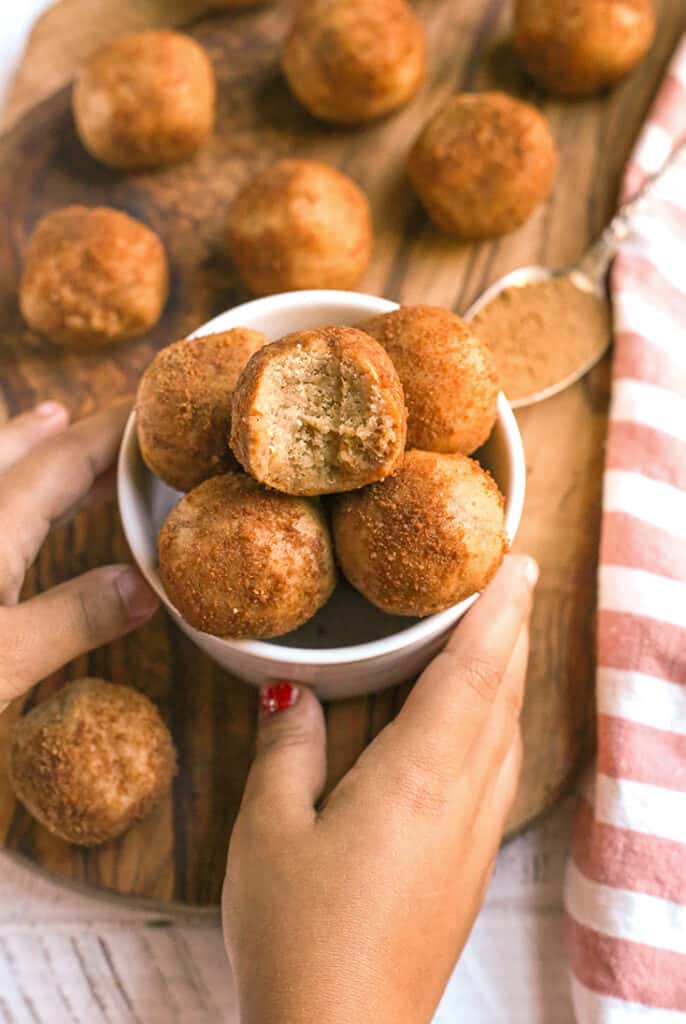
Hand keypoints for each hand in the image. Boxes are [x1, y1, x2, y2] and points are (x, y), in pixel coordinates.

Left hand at [0, 401, 158, 714]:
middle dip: (70, 432)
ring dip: (24, 444)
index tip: (150, 416)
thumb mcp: (1, 666)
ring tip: (50, 419)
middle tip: (115, 417)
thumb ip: (73, 620)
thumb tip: (145, 589)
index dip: (109, 435)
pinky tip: (2, 504)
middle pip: (21, 453)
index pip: (62, 462)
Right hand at [223, 554, 536, 1023]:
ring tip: (501, 635)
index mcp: (418, 780)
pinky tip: (480, 726)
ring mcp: (471, 840)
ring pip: (506, 734)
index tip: (518, 562)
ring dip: (510, 675)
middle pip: (502, 697)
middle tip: (514, 578)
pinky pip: (497, 772)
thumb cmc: (300, 938)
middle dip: (513, 631)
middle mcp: (461, 803)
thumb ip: (288, 752)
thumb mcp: (271, 833)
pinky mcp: (466, 870)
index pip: (473, 673)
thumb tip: (293, 694)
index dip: (497, 612)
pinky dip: (497, 723)